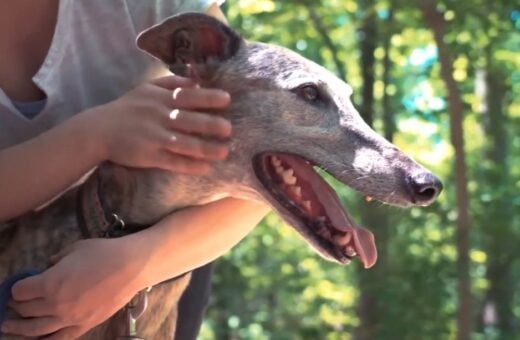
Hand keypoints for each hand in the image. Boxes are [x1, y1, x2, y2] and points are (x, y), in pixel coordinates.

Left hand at [1, 239, 142, 338]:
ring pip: (36, 330)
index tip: (17, 286)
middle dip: (16, 306)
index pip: (20, 291)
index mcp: (50, 283)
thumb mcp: (74, 248)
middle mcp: (56, 304)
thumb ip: (56, 259)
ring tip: (10, 328)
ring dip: (19, 329)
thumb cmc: (103, 253)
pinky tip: (37, 339)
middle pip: (26, 310)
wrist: (131, 266)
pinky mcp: (84, 325)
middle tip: (13, 303)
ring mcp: (70, 318)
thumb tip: (49, 266)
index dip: (16, 288)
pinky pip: (59, 339)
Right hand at [85, 75, 231, 174]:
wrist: (98, 130)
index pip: (187, 96)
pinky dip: (189, 165)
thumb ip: (171, 83)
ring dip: (205, 148)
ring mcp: (153, 137)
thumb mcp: (146, 89)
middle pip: (187, 120)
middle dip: (210, 124)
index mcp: (159, 98)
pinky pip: (172, 161)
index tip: (227, 99)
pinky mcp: (148, 156)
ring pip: (183, 143)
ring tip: (224, 152)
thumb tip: (197, 82)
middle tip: (229, 129)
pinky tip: (205, 168)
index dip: (207, 98)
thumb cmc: (127, 108)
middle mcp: (157, 116)